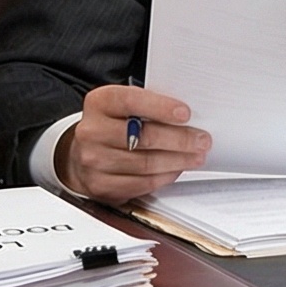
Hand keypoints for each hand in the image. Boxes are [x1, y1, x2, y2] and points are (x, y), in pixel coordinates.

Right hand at [56, 84, 207, 202]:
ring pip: (146, 163)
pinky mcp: (100, 185)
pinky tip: (176, 169)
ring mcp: (93, 160)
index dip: (160, 108)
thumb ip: (151, 106)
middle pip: (144, 137)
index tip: (185, 114)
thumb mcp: (125, 107)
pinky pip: (141, 183)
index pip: (131, 102)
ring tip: (196, 156)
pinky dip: (164, 177)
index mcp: (99, 103)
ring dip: (177, 161)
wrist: (83, 154)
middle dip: (180, 140)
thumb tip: (190, 116)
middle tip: (202, 140)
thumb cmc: (113, 126)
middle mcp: (92, 131)